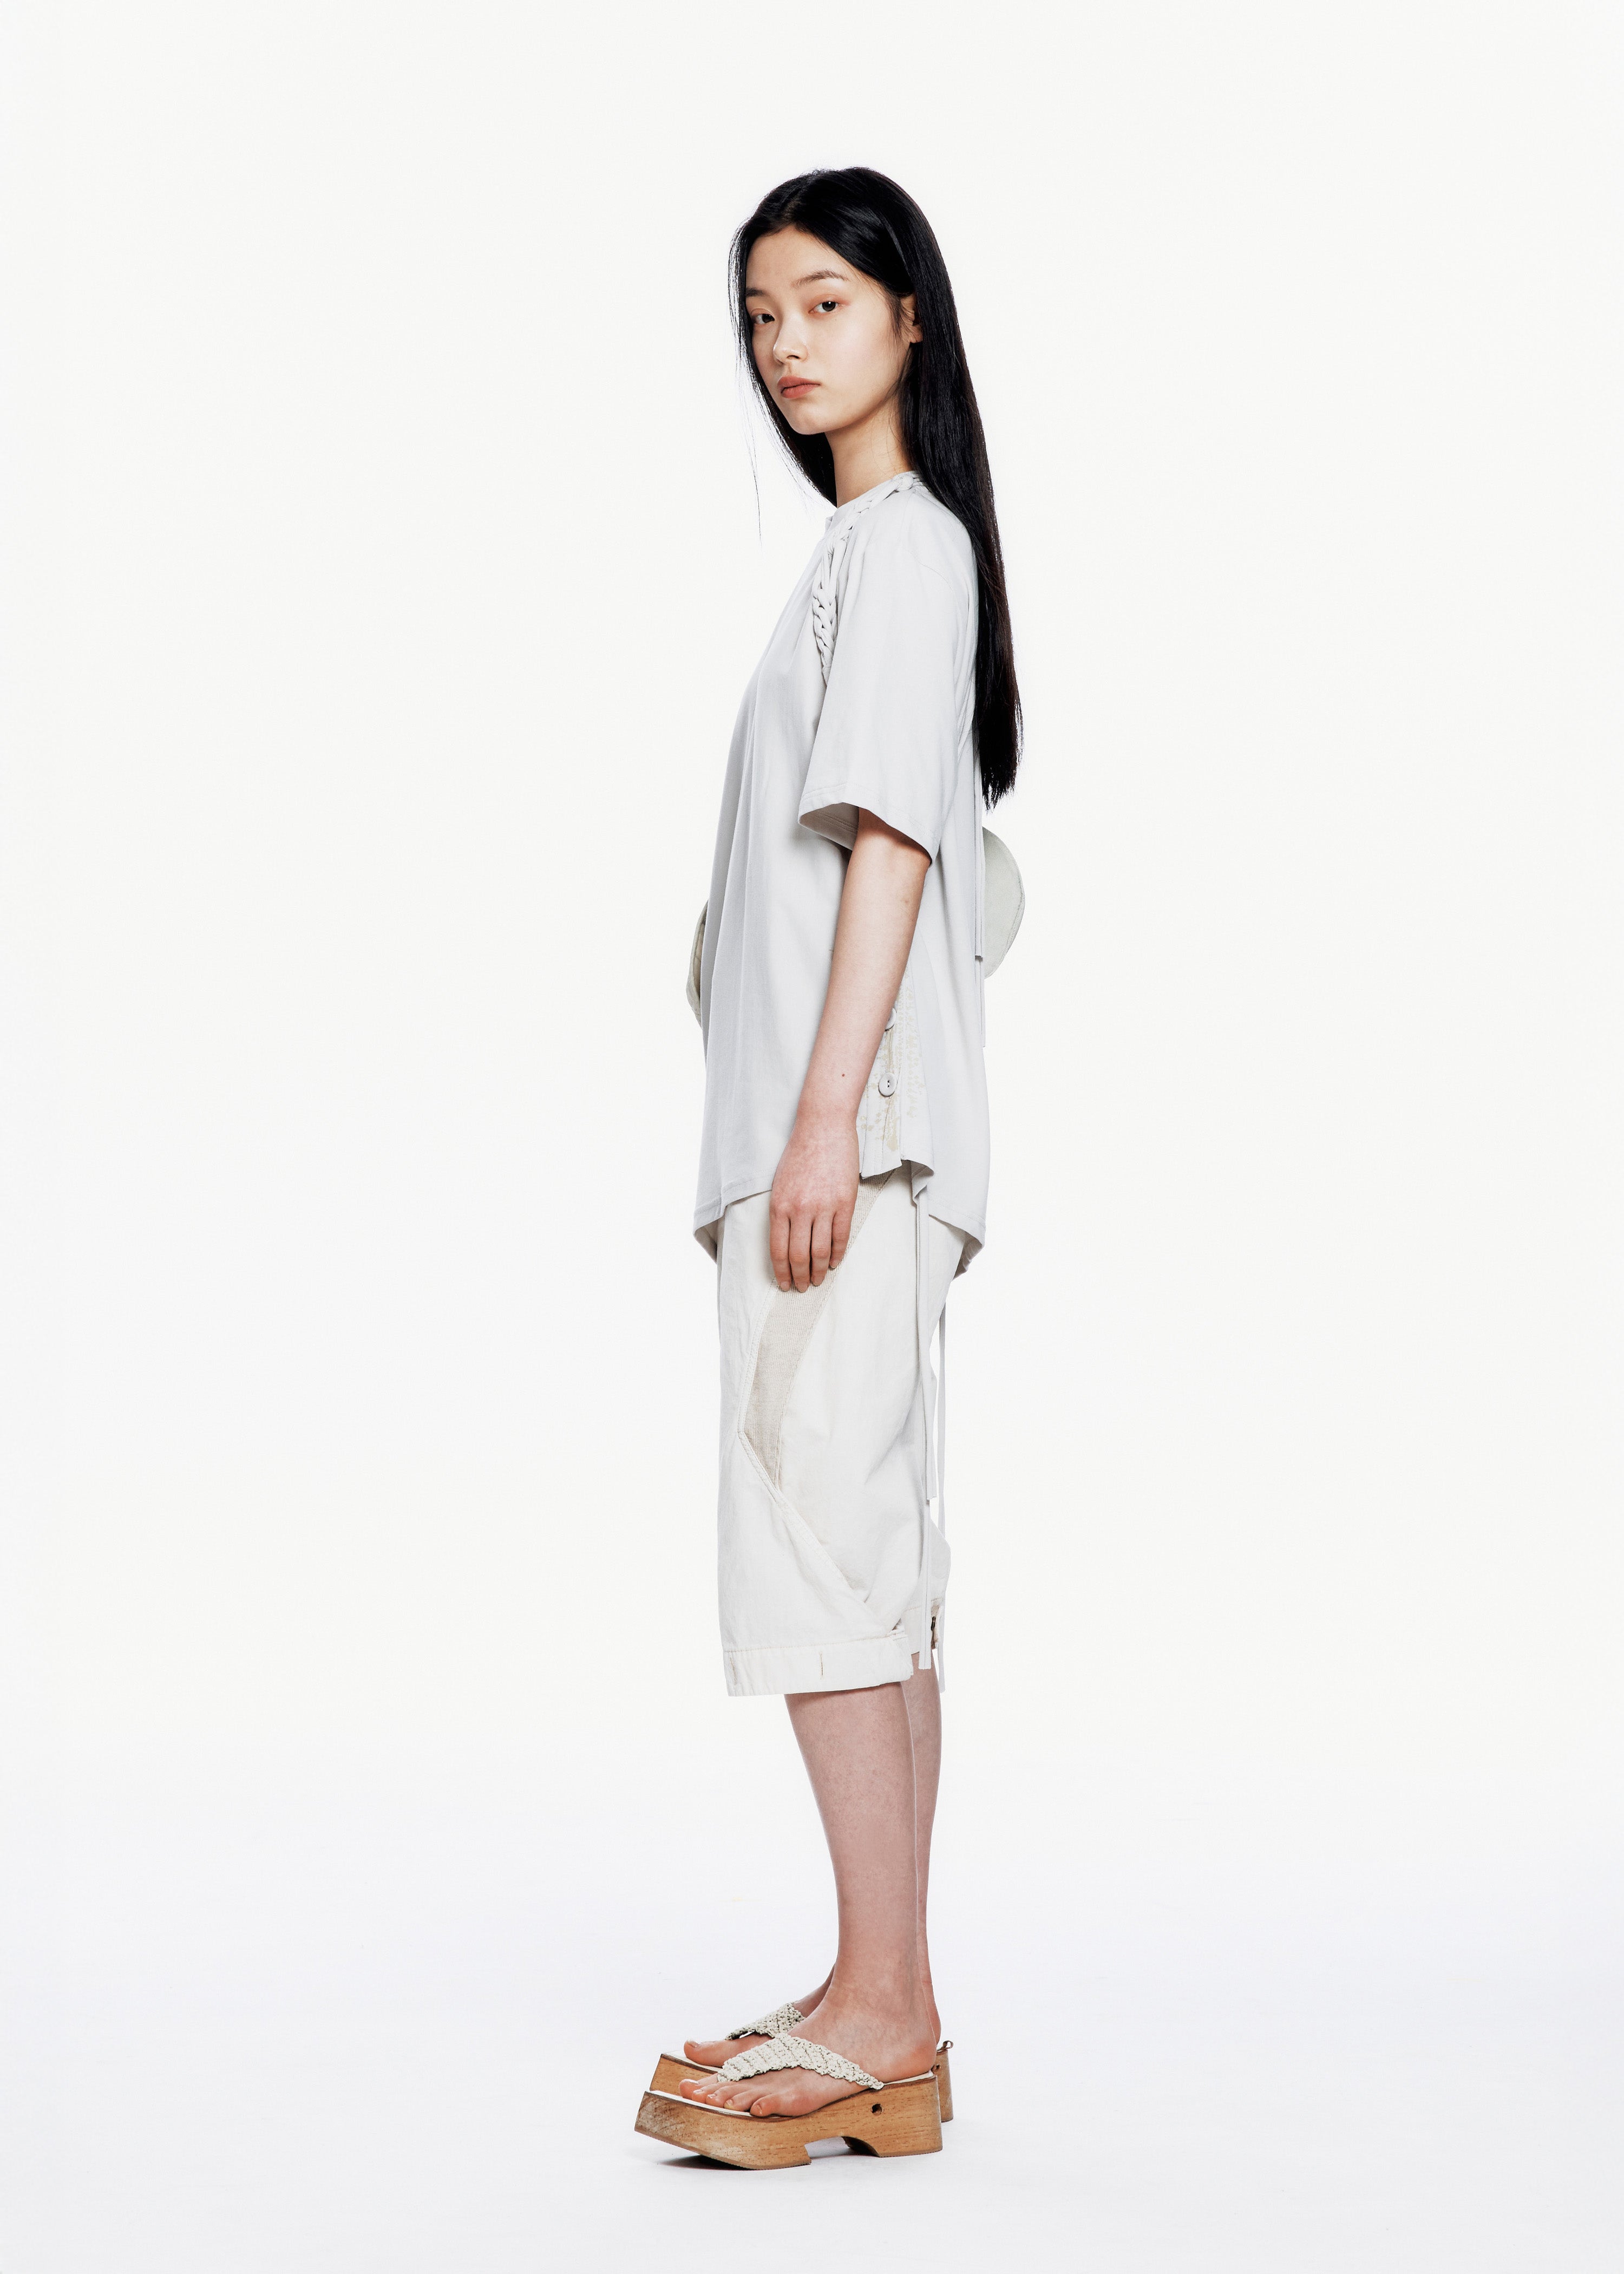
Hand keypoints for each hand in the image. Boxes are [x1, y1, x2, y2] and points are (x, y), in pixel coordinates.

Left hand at [769, 1113, 858, 1291]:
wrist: (822, 1126)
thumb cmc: (799, 1153)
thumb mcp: (779, 1183)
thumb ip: (781, 1212)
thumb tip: (785, 1241)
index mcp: (779, 1206)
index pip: (778, 1250)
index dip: (781, 1272)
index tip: (784, 1284)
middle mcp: (799, 1209)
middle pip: (798, 1256)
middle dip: (799, 1277)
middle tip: (801, 1287)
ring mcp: (823, 1206)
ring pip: (820, 1251)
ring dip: (818, 1270)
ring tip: (817, 1279)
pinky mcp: (844, 1202)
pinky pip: (840, 1237)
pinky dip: (836, 1254)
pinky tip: (833, 1262)